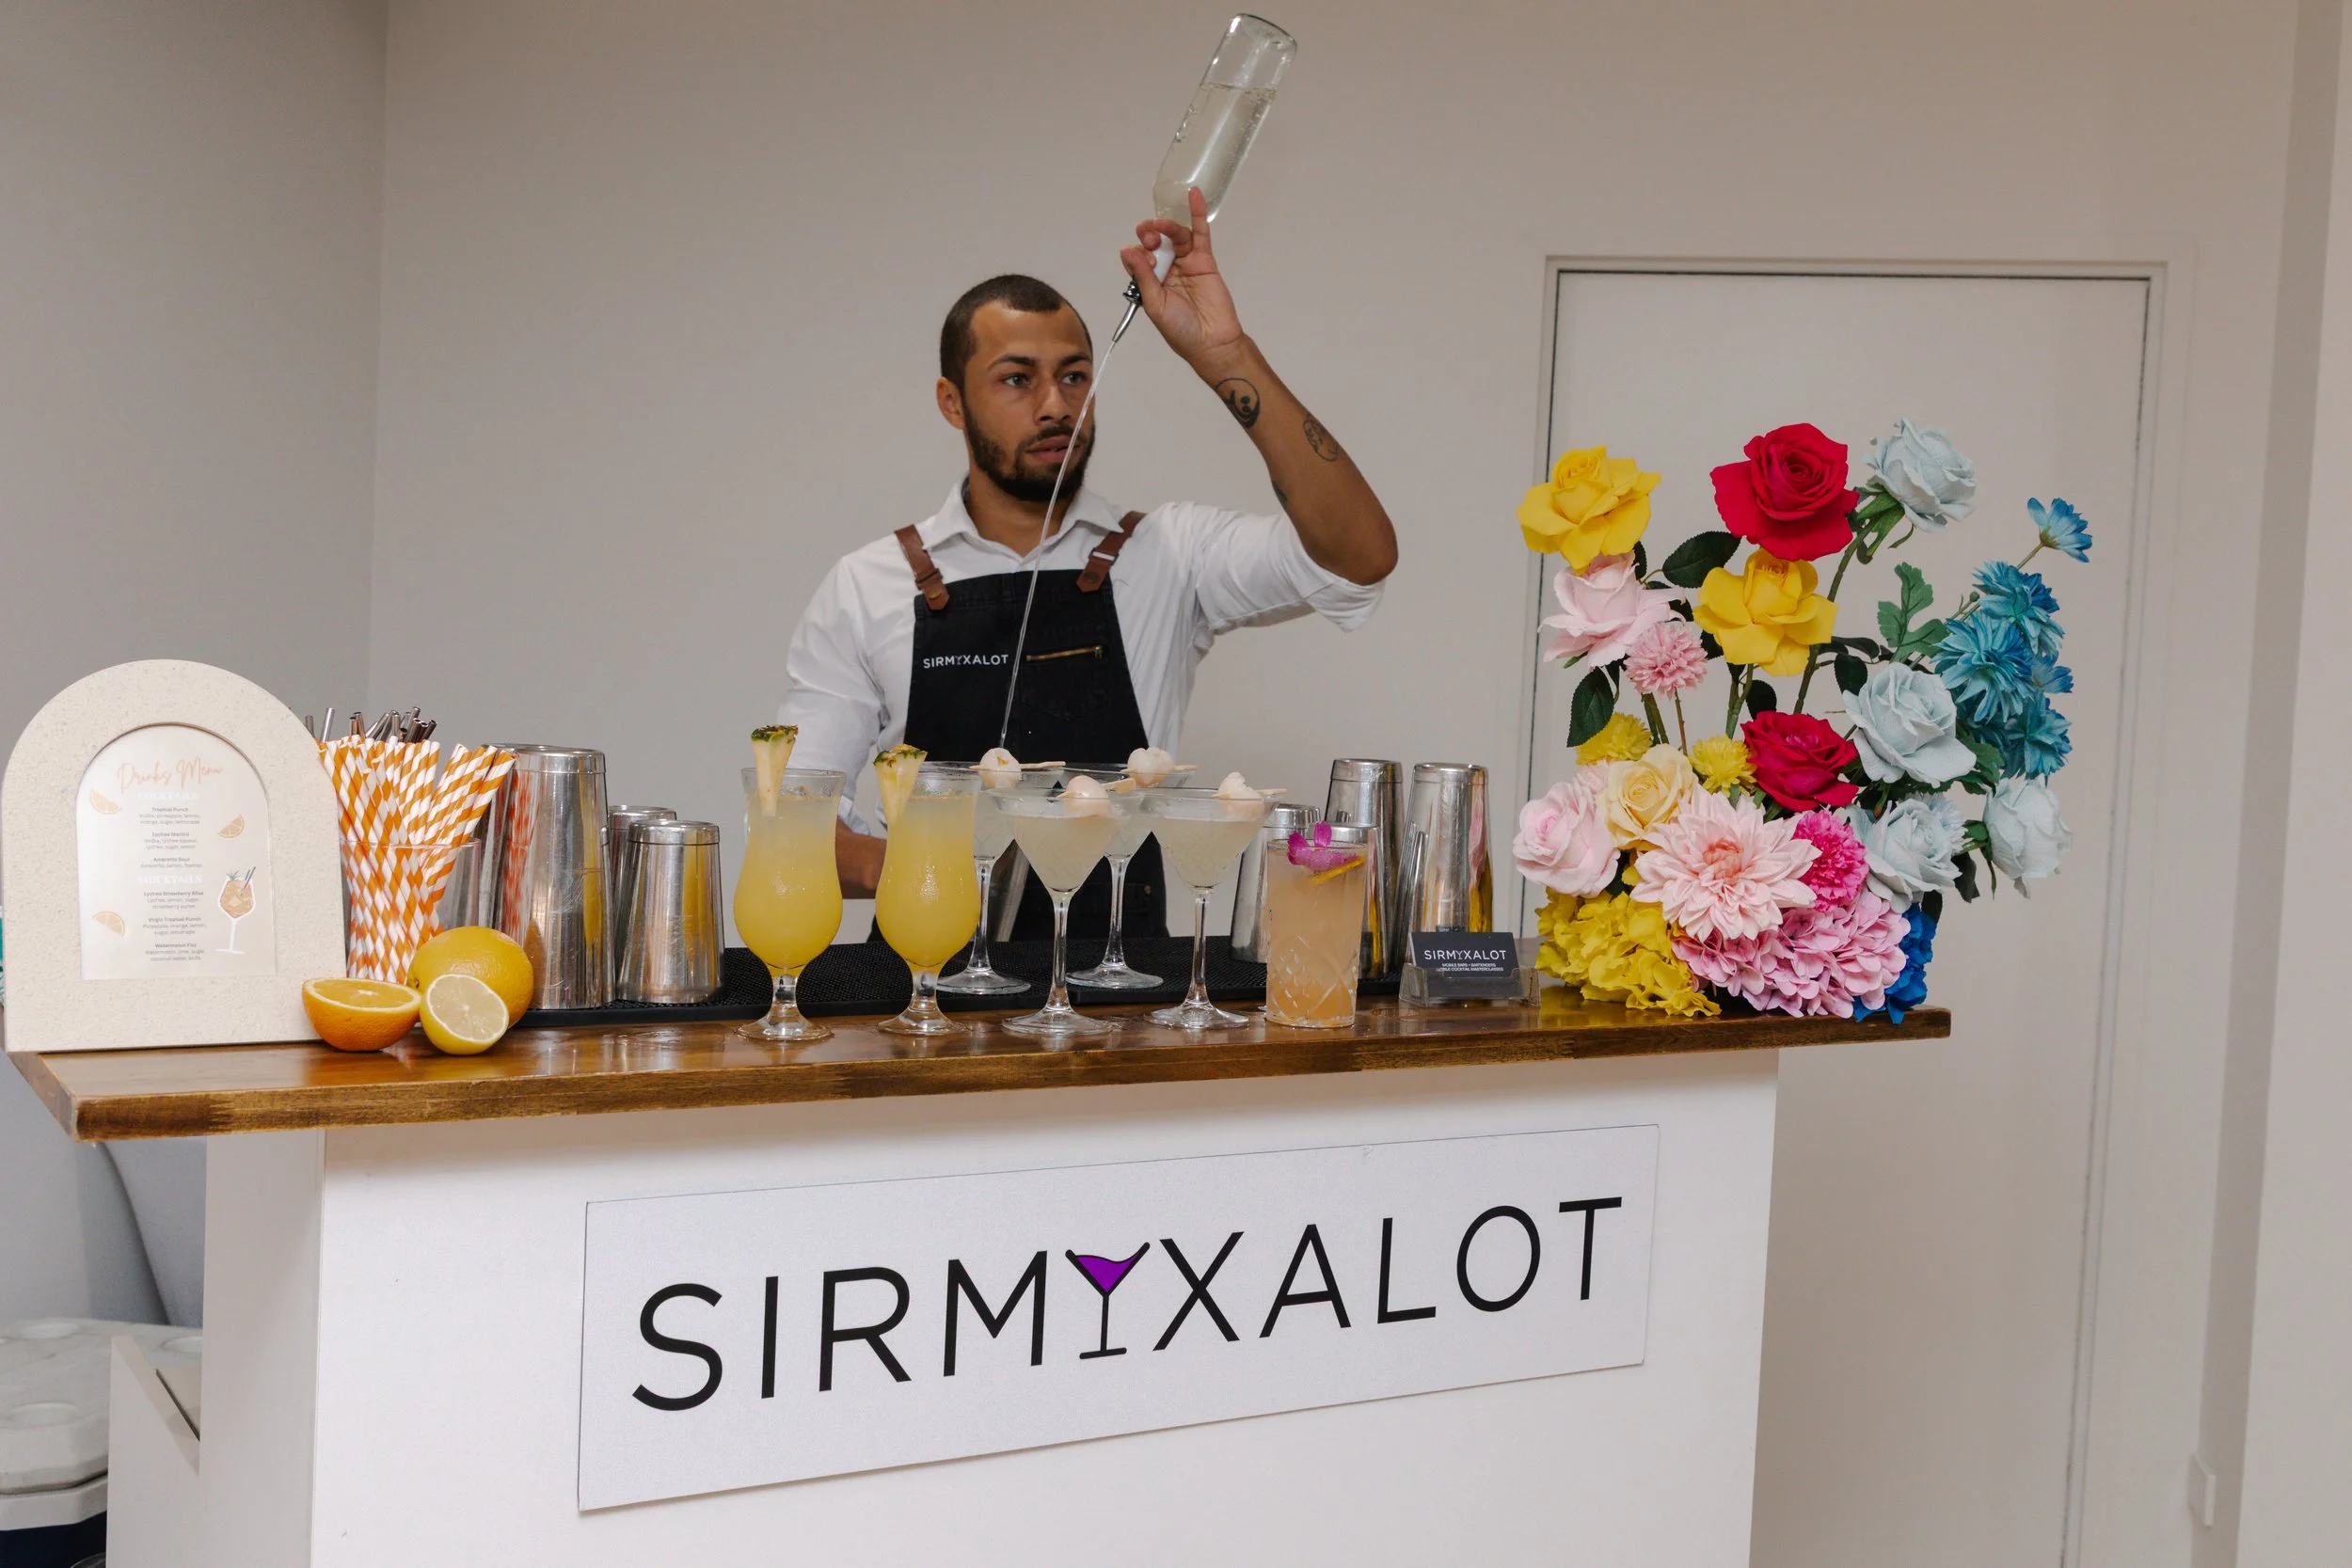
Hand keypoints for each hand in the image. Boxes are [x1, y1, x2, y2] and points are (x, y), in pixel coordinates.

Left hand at [1119, 186, 1244, 372]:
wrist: (1211, 342)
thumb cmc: (1181, 330)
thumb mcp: (1154, 304)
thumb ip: (1144, 277)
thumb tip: (1128, 251)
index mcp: (1151, 283)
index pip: (1138, 258)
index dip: (1137, 253)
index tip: (1141, 259)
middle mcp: (1167, 270)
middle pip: (1154, 242)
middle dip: (1148, 236)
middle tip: (1150, 241)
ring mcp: (1186, 263)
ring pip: (1174, 236)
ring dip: (1166, 227)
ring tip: (1160, 226)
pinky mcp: (1204, 260)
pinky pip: (1200, 233)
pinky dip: (1197, 213)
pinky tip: (1193, 195)